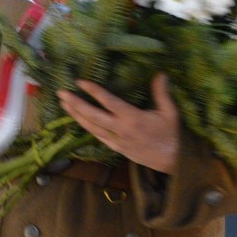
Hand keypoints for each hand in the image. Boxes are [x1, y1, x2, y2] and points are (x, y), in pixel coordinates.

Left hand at [57, 74, 179, 173]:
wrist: (175, 162)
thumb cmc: (173, 135)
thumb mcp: (170, 112)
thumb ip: (161, 93)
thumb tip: (160, 73)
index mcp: (132, 118)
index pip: (108, 101)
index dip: (93, 91)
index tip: (79, 81)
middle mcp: (121, 129)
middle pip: (92, 116)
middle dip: (75, 104)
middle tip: (61, 93)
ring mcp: (118, 141)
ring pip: (91, 128)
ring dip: (76, 116)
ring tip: (64, 105)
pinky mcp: (118, 150)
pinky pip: (99, 138)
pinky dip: (88, 129)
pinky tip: (80, 122)